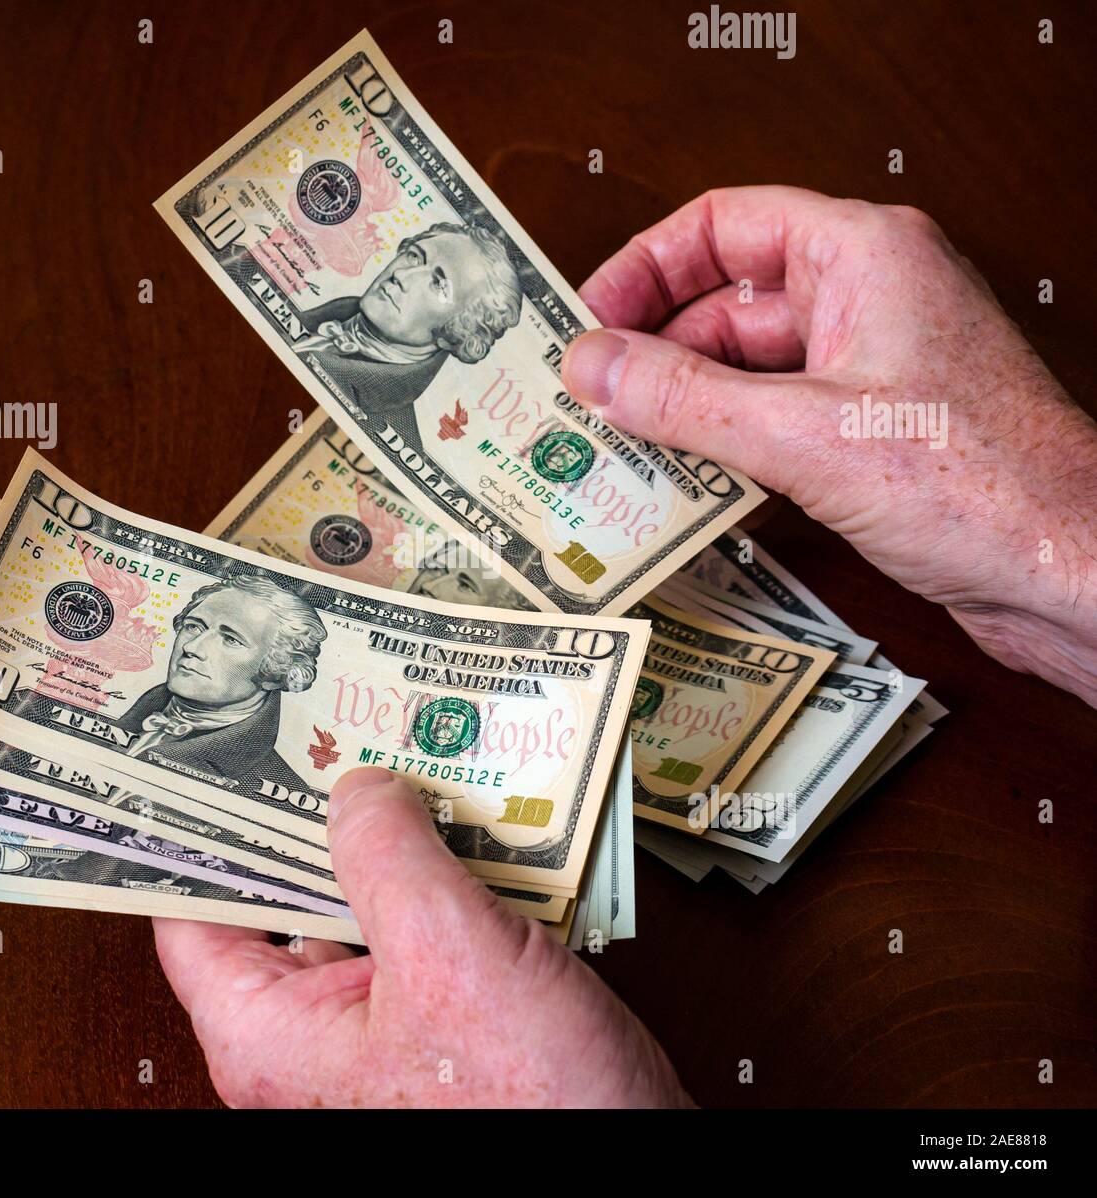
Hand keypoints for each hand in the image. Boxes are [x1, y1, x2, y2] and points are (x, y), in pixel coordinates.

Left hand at [154, 766, 690, 1107]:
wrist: (630, 1156)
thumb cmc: (535, 1109)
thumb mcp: (451, 956)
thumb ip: (390, 856)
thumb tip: (358, 791)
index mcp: (273, 1035)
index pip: (192, 916)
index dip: (201, 836)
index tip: (213, 765)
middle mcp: (312, 1034)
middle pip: (281, 899)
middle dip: (312, 821)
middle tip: (332, 740)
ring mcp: (377, 1025)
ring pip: (358, 907)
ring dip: (389, 844)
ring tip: (408, 767)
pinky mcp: (436, 1017)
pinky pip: (417, 928)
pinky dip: (439, 876)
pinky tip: (468, 828)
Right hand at [562, 186, 1096, 705]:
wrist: (1067, 571)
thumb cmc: (981, 485)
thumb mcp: (804, 435)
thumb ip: (686, 398)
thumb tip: (593, 364)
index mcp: (863, 255)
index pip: (724, 223)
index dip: (646, 265)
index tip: (587, 317)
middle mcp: (866, 299)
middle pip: (725, 302)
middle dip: (653, 349)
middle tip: (586, 398)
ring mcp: (868, 367)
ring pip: (744, 367)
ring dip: (682, 405)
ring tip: (614, 444)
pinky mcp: (867, 430)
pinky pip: (770, 419)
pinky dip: (721, 444)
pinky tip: (676, 480)